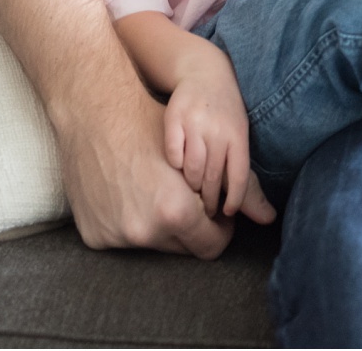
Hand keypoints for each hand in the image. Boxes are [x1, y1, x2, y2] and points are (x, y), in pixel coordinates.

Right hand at [55, 82, 250, 255]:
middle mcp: (144, 232)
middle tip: (185, 197)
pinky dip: (131, 222)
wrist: (92, 114)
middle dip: (190, 225)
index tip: (213, 209)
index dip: (218, 226)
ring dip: (160, 225)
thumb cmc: (153, 126)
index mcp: (175, 212)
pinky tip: (130, 193)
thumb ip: (240, 190)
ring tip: (156, 190)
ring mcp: (116, 237)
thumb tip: (269, 218)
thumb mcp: (200, 154)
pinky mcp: (95, 237)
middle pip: (184, 247)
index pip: (213, 245)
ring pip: (154, 244)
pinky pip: (124, 239)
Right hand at [163, 48, 265, 219]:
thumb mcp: (240, 138)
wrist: (205, 72)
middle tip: (205, 211)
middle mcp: (218, 129)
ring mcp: (195, 123)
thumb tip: (268, 219)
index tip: (227, 213)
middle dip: (209, 201)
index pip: (239, 177)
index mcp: (239, 135)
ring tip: (192, 193)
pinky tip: (177, 169)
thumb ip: (249, 181)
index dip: (234, 200)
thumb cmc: (226, 114)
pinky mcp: (174, 118)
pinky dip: (175, 166)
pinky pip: (173, 154)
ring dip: (192, 187)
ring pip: (192, 169)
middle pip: (213, 178)